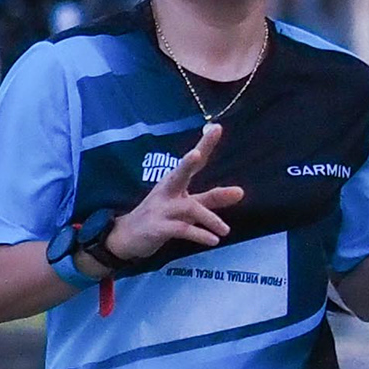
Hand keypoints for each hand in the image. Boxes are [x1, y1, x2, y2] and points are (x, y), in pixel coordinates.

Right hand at [101, 122, 243, 265]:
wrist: (127, 237)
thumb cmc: (162, 216)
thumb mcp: (188, 206)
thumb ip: (213, 198)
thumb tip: (241, 192)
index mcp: (174, 182)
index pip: (193, 162)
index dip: (205, 145)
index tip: (217, 128)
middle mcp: (167, 191)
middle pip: (178, 174)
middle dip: (186, 163)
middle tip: (196, 154)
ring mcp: (161, 209)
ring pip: (188, 209)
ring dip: (209, 218)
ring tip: (225, 230)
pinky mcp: (157, 228)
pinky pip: (181, 230)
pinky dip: (199, 235)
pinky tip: (213, 240)